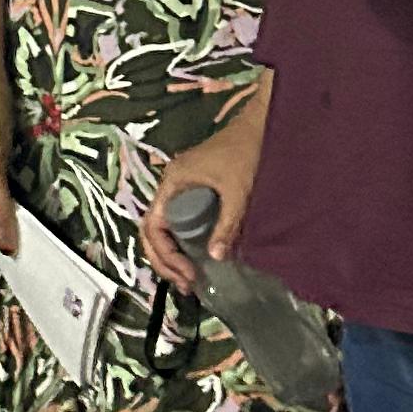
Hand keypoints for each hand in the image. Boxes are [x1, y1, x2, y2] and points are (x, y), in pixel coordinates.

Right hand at [141, 90, 269, 291]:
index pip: (153, 226)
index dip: (165, 254)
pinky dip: (182, 244)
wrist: (259, 127)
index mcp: (172, 183)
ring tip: (190, 278)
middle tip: (186, 284)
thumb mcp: (237, 192)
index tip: (187, 273)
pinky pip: (179, 223)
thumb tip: (214, 259)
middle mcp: (170, 187)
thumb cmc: (245, 154)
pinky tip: (196, 258)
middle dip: (165, 260)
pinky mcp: (193, 192)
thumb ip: (226, 224)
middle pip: (153, 230)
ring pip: (164, 229)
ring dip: (172, 255)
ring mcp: (180, 189)